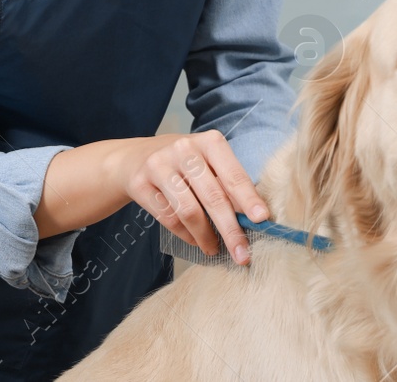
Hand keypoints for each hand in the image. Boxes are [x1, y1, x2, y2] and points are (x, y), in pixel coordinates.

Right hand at [112, 130, 269, 264]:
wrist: (134, 158)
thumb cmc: (184, 164)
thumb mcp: (208, 164)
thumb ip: (228, 186)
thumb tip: (254, 220)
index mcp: (209, 142)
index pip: (233, 175)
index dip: (248, 199)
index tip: (262, 220)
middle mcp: (184, 149)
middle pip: (213, 197)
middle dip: (231, 230)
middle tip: (242, 254)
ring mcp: (159, 165)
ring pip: (189, 211)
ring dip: (206, 236)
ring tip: (215, 249)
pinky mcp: (140, 183)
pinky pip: (169, 218)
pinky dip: (186, 235)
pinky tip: (195, 240)